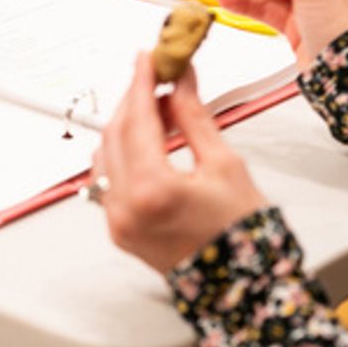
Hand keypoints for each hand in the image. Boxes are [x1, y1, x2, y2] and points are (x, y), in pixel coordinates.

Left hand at [94, 53, 266, 273]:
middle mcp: (125, 208)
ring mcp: (117, 221)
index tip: (149, 58)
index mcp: (152, 191)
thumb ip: (194, 117)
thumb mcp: (224, 165)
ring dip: (126, 125)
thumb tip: (181, 82)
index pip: (137, 120)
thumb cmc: (241, 235)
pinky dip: (122, 152)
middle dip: (134, 99)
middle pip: (115, 133)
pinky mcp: (118, 229)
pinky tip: (145, 139)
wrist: (242, 287)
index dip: (142, 82)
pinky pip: (107, 179)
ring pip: (105, 154)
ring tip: (158, 108)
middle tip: (156, 76)